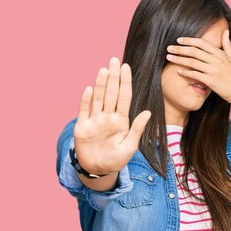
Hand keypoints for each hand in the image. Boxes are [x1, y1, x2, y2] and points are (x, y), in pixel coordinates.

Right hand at [73, 57, 151, 175]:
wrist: (98, 170)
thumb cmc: (116, 159)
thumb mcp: (130, 146)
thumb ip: (137, 129)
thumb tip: (148, 112)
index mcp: (121, 120)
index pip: (124, 97)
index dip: (125, 82)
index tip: (126, 67)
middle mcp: (108, 116)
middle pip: (111, 93)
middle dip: (113, 77)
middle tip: (115, 60)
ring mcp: (94, 120)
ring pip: (98, 98)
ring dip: (101, 84)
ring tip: (104, 69)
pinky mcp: (82, 127)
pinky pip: (84, 111)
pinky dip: (86, 100)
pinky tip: (90, 88)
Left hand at [165, 29, 230, 105]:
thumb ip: (227, 44)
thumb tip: (225, 31)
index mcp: (220, 54)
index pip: (202, 43)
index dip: (189, 40)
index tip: (179, 40)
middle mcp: (216, 60)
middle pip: (194, 51)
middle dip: (180, 48)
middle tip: (169, 48)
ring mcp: (213, 70)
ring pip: (192, 62)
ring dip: (179, 59)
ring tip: (169, 57)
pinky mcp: (211, 81)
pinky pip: (195, 75)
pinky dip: (185, 72)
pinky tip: (178, 71)